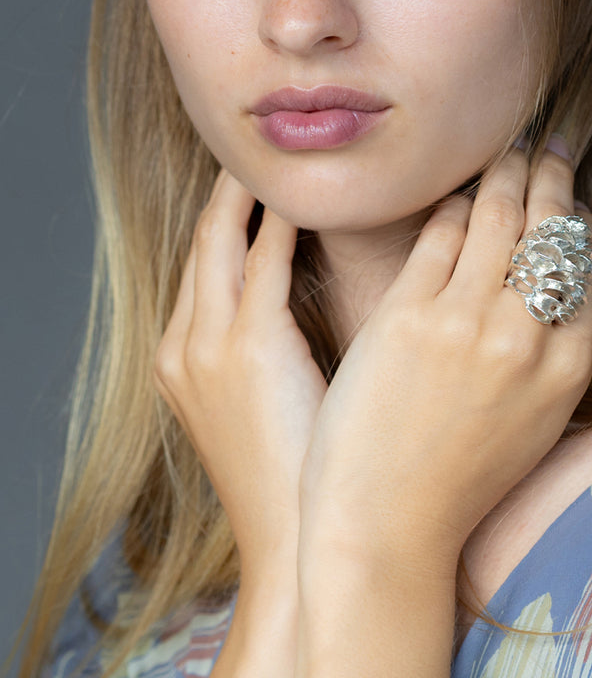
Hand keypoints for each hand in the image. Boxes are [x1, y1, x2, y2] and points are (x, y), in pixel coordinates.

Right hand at [154, 170, 327, 577]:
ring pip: (225, 240)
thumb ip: (268, 348)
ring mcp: (208, 345)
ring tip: (286, 159)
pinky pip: (267, 261)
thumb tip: (299, 303)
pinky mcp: (250, 348)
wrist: (296, 538)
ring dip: (253, 193)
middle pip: (204, 242)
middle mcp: (183, 344)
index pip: (204, 265)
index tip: (256, 181)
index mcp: (182, 359)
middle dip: (230, 190)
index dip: (226, 216)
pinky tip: (310, 198)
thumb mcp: (264, 404)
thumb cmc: (299, 472)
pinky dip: (284, 223)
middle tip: (264, 152)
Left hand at [299, 144, 591, 573]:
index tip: (572, 201)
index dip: (584, 221)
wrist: (388, 526)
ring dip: (504, 173)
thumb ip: (557, 350)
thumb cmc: (462, 478)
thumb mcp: (538, 419)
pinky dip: (449, 207)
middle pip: (550, 225)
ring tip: (505, 155)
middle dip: (551, 175)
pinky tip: (451, 198)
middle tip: (547, 148)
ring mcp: (465, 322)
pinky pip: (438, 234)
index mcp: (568, 366)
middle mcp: (525, 335)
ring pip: (496, 214)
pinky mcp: (407, 315)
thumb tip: (558, 279)